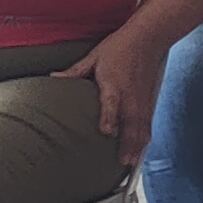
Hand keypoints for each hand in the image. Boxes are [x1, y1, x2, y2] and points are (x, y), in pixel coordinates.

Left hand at [70, 34, 167, 159]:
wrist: (148, 38)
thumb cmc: (121, 47)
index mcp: (114, 84)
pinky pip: (148, 123)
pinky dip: (145, 137)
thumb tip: (54, 78)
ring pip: (142, 127)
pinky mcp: (148, 100)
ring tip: (132, 163)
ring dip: (138, 146)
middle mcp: (130, 95)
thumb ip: (75, 72)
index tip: (107, 131)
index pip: (113, 104)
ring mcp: (141, 99)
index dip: (110, 118)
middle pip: (131, 123)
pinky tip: (142, 148)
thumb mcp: (95, 57)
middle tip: (123, 163)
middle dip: (128, 143)